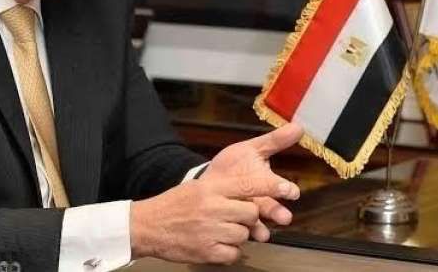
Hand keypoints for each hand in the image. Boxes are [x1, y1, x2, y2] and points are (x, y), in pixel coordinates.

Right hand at [130, 123, 301, 264]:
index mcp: (210, 187)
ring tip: (218, 230)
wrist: (149, 225)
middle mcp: (211, 207)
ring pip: (244, 234)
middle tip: (232, 216)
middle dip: (247, 217)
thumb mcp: (199, 187)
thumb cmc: (175, 205)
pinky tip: (214, 243)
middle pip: (251, 212)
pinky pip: (234, 253)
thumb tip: (256, 192)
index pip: (249, 183)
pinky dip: (228, 251)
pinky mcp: (208, 251)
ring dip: (236, 234)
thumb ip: (225, 188)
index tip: (288, 188)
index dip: (271, 186)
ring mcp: (210, 230)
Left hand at [203, 122, 303, 239]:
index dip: (286, 189)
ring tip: (262, 233)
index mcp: (266, 183)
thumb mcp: (252, 149)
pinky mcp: (233, 222)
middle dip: (278, 213)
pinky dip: (242, 233)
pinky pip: (240, 230)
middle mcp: (261, 201)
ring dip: (262, 227)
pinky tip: (242, 233)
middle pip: (272, 209)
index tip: (292, 191)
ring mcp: (247, 213)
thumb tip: (299, 126)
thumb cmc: (234, 165)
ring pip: (258, 222)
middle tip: (284, 218)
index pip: (280, 187)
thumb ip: (275, 141)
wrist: (210, 180)